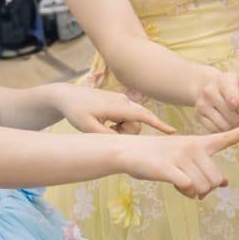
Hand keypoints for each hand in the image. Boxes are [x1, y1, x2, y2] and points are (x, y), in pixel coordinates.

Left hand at [56, 84, 173, 134]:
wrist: (66, 95)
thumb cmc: (76, 111)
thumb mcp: (88, 128)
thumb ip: (107, 137)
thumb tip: (124, 143)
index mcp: (118, 106)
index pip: (144, 116)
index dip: (159, 125)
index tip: (172, 132)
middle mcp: (124, 101)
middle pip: (137, 124)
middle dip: (126, 132)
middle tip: (106, 132)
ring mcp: (122, 100)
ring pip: (132, 122)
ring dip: (121, 129)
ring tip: (102, 127)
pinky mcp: (119, 102)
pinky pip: (126, 118)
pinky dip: (118, 124)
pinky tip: (104, 122)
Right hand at [120, 120, 238, 197]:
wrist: (130, 152)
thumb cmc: (159, 156)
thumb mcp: (183, 156)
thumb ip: (204, 168)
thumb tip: (223, 184)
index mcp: (199, 143)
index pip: (225, 138)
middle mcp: (193, 148)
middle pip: (217, 179)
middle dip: (208, 189)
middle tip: (193, 186)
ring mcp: (180, 157)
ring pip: (204, 187)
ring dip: (195, 194)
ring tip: (183, 185)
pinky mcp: (168, 168)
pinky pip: (188, 187)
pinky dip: (185, 191)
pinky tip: (178, 186)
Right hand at [194, 68, 238, 132]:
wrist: (208, 86)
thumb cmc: (233, 86)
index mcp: (223, 80)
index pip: (233, 97)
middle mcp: (209, 91)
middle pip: (233, 116)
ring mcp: (201, 104)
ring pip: (226, 126)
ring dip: (235, 125)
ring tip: (235, 116)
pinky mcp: (197, 116)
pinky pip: (216, 131)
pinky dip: (225, 130)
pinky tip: (226, 121)